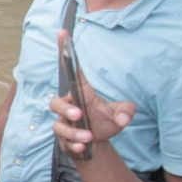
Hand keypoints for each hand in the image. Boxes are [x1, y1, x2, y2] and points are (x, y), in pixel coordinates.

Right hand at [50, 32, 135, 155]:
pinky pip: (63, 142)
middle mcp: (69, 108)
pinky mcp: (63, 141)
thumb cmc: (103, 122)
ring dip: (72, 132)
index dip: (66, 52)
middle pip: (56, 103)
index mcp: (81, 95)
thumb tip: (124, 116)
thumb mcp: (121, 114)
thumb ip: (125, 111)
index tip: (62, 32)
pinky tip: (83, 148)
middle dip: (65, 108)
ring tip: (89, 138)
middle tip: (79, 115)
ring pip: (59, 125)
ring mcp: (64, 124)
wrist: (96, 144)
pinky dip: (73, 145)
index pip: (72, 71)